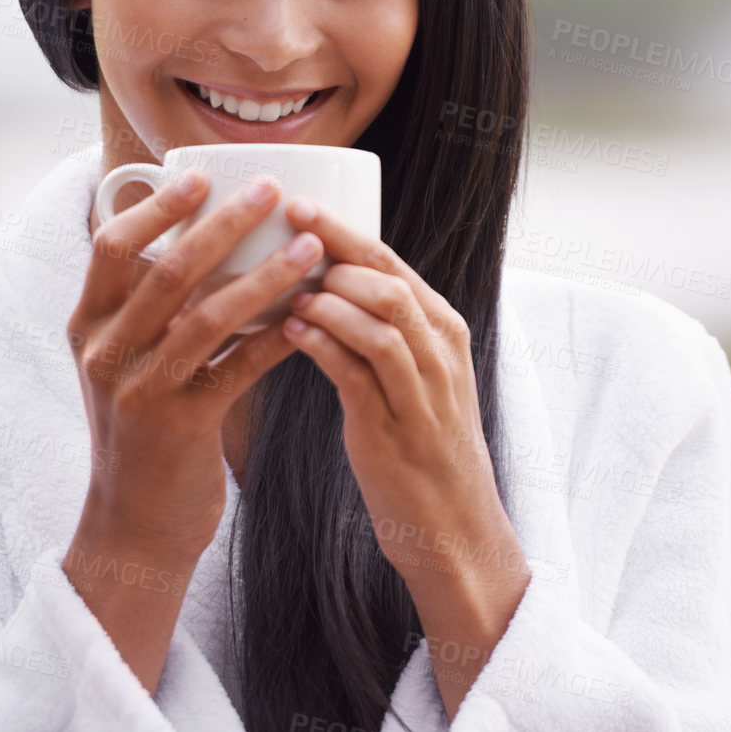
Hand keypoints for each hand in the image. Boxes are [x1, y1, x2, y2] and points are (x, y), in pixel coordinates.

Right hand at [61, 169, 323, 695]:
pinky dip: (278, 336)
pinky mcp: (180, 427)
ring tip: (311, 248)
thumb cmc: (144, 428)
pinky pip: (238, 368)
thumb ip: (149, 308)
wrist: (134, 525)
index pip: (111, 247)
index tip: (201, 176)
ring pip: (207, 316)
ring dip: (266, 276)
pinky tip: (314, 314)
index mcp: (87, 326)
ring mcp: (138, 392)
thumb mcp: (125, 362)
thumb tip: (207, 235)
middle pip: (167, 271)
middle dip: (224, 225)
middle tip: (272, 192)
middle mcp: (104, 353)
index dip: (157, 207)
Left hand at [280, 195, 528, 717]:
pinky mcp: (394, 427)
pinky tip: (289, 330)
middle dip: (328, 245)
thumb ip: (381, 333)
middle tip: (276, 226)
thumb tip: (321, 290)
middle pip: (383, 276)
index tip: (295, 203)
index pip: (390, 261)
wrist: (454, 529)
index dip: (342, 228)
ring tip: (278, 282)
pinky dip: (322, 342)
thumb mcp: (415, 380)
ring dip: (323, 293)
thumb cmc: (422, 449)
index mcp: (443, 330)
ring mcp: (421, 388)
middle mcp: (439, 350)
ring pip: (377, 314)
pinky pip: (357, 369)